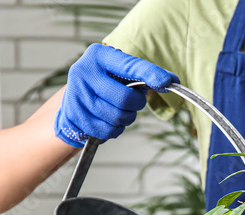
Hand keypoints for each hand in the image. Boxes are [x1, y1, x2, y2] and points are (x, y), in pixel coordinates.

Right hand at [55, 43, 178, 147]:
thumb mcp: (119, 71)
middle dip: (136, 105)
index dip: (150, 74)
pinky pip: (107, 130)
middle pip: (125, 98)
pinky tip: (109, 121)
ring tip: (120, 111)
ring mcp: (77, 95)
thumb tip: (172, 81)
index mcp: (98, 56)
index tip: (166, 81)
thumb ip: (142, 74)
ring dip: (126, 118)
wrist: (72, 101)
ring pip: (117, 117)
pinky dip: (115, 129)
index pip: (129, 66)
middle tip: (133, 102)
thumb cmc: (103, 83)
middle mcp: (84, 71)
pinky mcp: (75, 116)